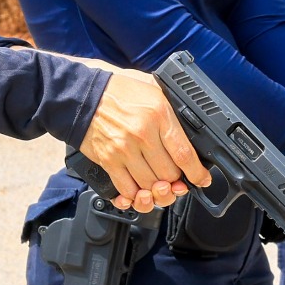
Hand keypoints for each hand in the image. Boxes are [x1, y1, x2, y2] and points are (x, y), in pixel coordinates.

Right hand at [73, 66, 210, 212]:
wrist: (82, 95)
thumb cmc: (117, 90)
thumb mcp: (153, 88)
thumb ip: (171, 106)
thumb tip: (191, 124)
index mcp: (159, 115)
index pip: (184, 153)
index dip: (196, 173)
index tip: (201, 179)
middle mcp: (142, 135)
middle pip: (169, 174)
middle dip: (177, 182)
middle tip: (178, 181)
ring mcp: (124, 150)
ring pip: (150, 186)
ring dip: (157, 191)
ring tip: (160, 186)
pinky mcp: (108, 161)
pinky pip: (127, 189)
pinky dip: (135, 196)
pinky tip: (140, 191)